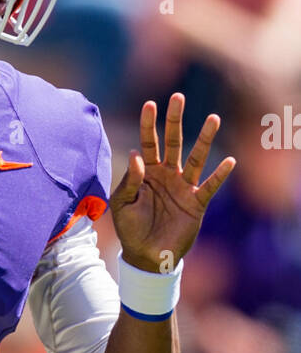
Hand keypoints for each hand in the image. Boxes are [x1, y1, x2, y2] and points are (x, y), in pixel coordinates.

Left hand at [110, 93, 235, 272]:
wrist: (146, 255)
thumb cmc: (131, 229)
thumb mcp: (122, 205)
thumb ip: (129, 180)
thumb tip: (136, 154)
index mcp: (147, 172)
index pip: (147, 143)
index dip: (148, 124)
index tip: (150, 104)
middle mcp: (167, 174)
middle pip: (172, 142)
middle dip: (174, 120)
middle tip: (178, 97)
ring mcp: (183, 187)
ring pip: (196, 158)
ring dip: (204, 139)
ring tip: (213, 118)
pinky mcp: (196, 203)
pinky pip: (209, 186)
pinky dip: (219, 175)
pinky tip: (229, 161)